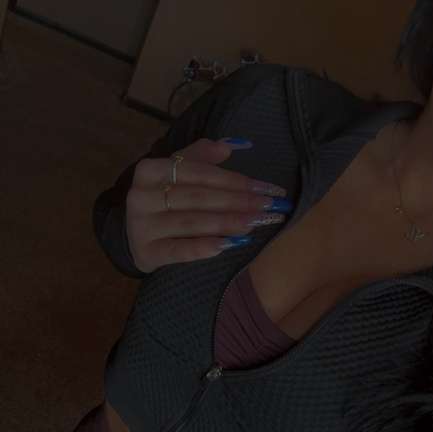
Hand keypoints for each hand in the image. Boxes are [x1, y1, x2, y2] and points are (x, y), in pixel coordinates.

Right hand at [125, 137, 286, 272]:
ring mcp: (142, 226)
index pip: (200, 173)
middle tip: (269, 207)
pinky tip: (226, 245)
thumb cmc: (161, 201)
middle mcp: (142, 196)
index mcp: (150, 170)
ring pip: (191, 222)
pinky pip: (178, 250)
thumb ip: (200, 157)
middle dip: (238, 201)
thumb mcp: (176, 174)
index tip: (267, 188)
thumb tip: (230, 146)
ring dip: (227, 223)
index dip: (236, 180)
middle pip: (198, 197)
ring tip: (255, 223)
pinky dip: (202, 248)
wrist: (133, 235)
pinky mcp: (146, 252)